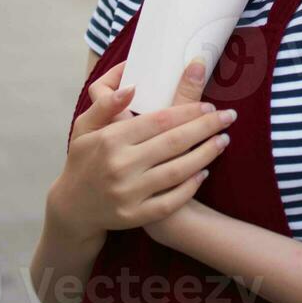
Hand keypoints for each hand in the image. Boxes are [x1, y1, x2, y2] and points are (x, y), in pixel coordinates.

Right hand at [51, 57, 234, 238]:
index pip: (158, 120)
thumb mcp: (84, 128)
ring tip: (224, 140)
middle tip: (228, 117)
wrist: (73, 208)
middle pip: (174, 142)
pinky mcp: (136, 216)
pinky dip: (191, 186)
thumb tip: (131, 86)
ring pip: (178, 171)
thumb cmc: (83, 160)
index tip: (209, 105)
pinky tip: (205, 172)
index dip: (187, 111)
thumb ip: (105, 104)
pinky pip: (171, 200)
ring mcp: (128, 193)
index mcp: (110, 139)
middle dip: (206, 127)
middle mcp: (120, 166)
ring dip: (206, 154)